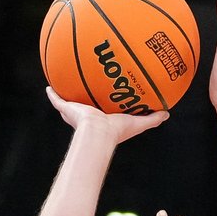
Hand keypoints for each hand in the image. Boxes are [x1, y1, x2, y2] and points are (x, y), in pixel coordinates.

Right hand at [46, 86, 168, 143]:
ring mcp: (76, 113)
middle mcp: (87, 117)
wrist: (98, 132)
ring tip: (64, 83)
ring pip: (69, 103)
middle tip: (84, 89)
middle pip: (84, 107)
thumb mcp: (137, 123)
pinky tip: (48, 86)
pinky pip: (57, 100)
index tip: (105, 100)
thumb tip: (167, 113)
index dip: (103, 107)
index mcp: (102, 120)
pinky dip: (52, 94)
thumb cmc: (116, 131)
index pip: (102, 112)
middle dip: (83, 100)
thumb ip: (151, 119)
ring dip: (67, 95)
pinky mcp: (67, 109)